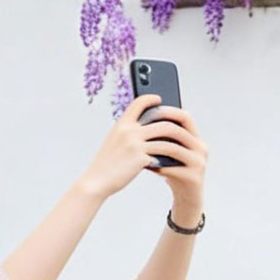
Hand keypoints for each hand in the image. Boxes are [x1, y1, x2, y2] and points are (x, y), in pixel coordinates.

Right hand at [77, 94, 201, 200]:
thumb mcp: (114, 141)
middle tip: (183, 126)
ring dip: (176, 141)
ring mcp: (135, 144)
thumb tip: (148, 127)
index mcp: (121, 124)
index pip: (138, 103)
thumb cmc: (106, 163)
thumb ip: (129, 132)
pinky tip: (175, 159)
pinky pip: (162, 154)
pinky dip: (170, 156)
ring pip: (165, 136)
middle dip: (175, 123)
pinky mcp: (141, 159)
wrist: (96, 181)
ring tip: (183, 144)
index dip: (150, 98)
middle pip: (161, 120)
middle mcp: (128, 130)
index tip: (159, 99)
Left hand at [145, 101, 207, 217]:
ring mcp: (199, 163)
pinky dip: (158, 166)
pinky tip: (145, 165)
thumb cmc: (175, 171)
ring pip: (175, 150)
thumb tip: (141, 121)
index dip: (168, 111)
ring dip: (156, 148)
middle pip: (180, 131)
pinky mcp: (194, 178)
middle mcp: (201, 149)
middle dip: (159, 128)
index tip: (150, 109)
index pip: (185, 117)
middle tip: (140, 127)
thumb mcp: (171, 153)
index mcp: (196, 139)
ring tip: (140, 146)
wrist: (187, 197)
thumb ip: (164, 139)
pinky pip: (173, 169)